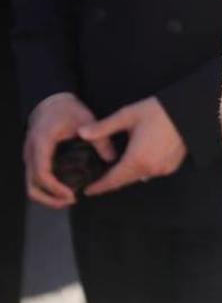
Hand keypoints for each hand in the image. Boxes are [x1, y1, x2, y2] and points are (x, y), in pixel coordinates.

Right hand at [24, 92, 109, 207]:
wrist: (52, 101)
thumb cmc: (68, 109)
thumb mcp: (86, 120)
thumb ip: (100, 138)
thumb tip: (111, 158)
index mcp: (42, 143)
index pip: (42, 173)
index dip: (55, 189)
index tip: (71, 195)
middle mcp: (31, 152)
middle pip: (32, 185)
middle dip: (49, 198)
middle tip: (70, 201)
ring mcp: (29, 156)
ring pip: (31, 185)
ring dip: (46, 196)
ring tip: (67, 199)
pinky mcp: (33, 159)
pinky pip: (34, 179)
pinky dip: (46, 188)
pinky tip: (62, 189)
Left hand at [77, 97, 186, 194]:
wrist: (189, 111)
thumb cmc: (157, 111)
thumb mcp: (127, 116)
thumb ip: (103, 127)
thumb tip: (81, 133)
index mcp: (136, 160)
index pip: (112, 180)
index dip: (99, 186)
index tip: (87, 191)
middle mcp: (149, 169)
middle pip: (125, 180)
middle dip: (111, 181)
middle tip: (99, 180)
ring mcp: (162, 170)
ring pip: (138, 177)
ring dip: (127, 174)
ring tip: (116, 168)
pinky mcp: (171, 167)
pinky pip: (151, 172)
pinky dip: (142, 169)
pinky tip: (138, 159)